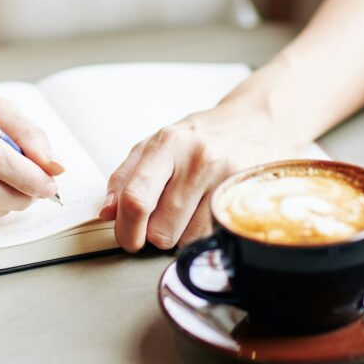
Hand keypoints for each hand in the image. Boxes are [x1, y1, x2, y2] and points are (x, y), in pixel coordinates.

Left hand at [98, 102, 298, 251]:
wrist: (256, 123)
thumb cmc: (200, 137)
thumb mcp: (156, 145)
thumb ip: (125, 177)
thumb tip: (107, 213)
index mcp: (168, 145)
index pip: (136, 199)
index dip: (126, 230)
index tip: (127, 238)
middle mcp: (199, 160)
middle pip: (161, 230)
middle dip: (157, 232)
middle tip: (167, 213)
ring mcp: (226, 179)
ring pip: (187, 240)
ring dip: (183, 234)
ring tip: (193, 207)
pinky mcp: (245, 197)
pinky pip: (213, 238)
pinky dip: (205, 233)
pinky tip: (210, 211)